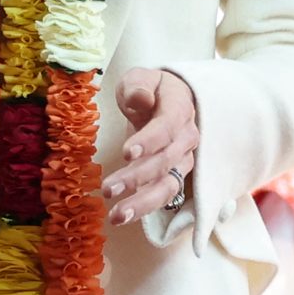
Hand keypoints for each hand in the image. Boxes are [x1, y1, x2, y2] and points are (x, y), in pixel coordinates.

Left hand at [106, 67, 202, 228]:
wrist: (169, 100)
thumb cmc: (151, 89)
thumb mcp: (140, 77)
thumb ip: (138, 86)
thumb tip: (141, 99)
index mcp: (179, 108)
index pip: (167, 127)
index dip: (149, 141)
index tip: (127, 153)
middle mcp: (186, 137)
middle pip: (165, 161)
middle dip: (136, 177)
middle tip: (107, 189)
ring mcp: (183, 159)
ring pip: (168, 185)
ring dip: (143, 203)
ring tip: (116, 217)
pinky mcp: (175, 175)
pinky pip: (164, 194)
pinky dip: (145, 208)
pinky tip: (123, 217)